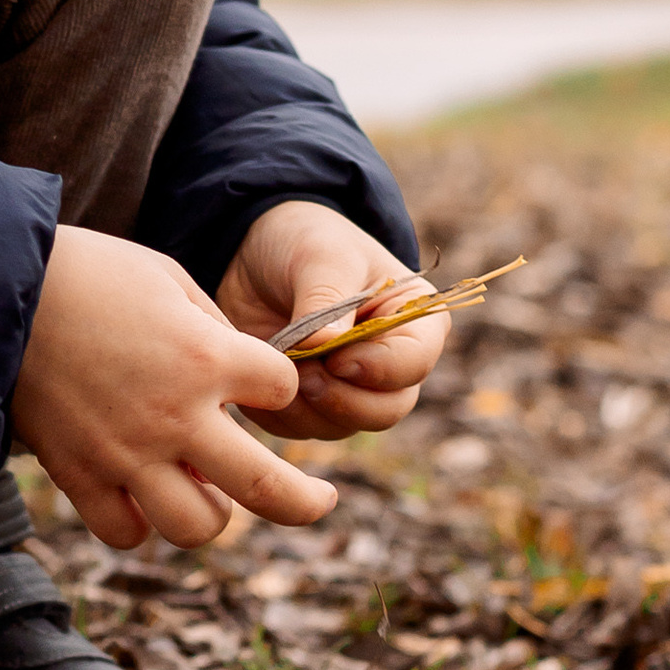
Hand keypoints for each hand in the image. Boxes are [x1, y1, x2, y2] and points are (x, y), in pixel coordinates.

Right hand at [14, 222, 338, 551]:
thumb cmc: (89, 272)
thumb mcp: (169, 277)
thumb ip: (215, 329)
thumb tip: (242, 378)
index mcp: (207, 357)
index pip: (281, 391)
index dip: (277, 383)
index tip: (260, 377)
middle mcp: (176, 416)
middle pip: (267, 488)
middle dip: (307, 503)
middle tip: (322, 502)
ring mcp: (127, 454)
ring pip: (197, 527)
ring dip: (214, 515)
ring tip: (212, 497)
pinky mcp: (80, 474)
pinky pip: (126, 531)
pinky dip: (141, 523)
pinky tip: (143, 498)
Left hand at [213, 202, 450, 443]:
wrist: (255, 251)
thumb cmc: (305, 241)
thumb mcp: (321, 256)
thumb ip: (327, 301)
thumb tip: (327, 348)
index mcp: (414, 320)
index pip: (414, 363)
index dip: (378, 370)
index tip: (337, 359)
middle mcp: (390, 362)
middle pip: (385, 410)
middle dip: (341, 400)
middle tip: (303, 373)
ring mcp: (351, 388)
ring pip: (341, 425)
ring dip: (304, 405)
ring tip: (277, 363)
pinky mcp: (312, 402)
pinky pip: (300, 428)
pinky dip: (277, 411)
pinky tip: (259, 374)